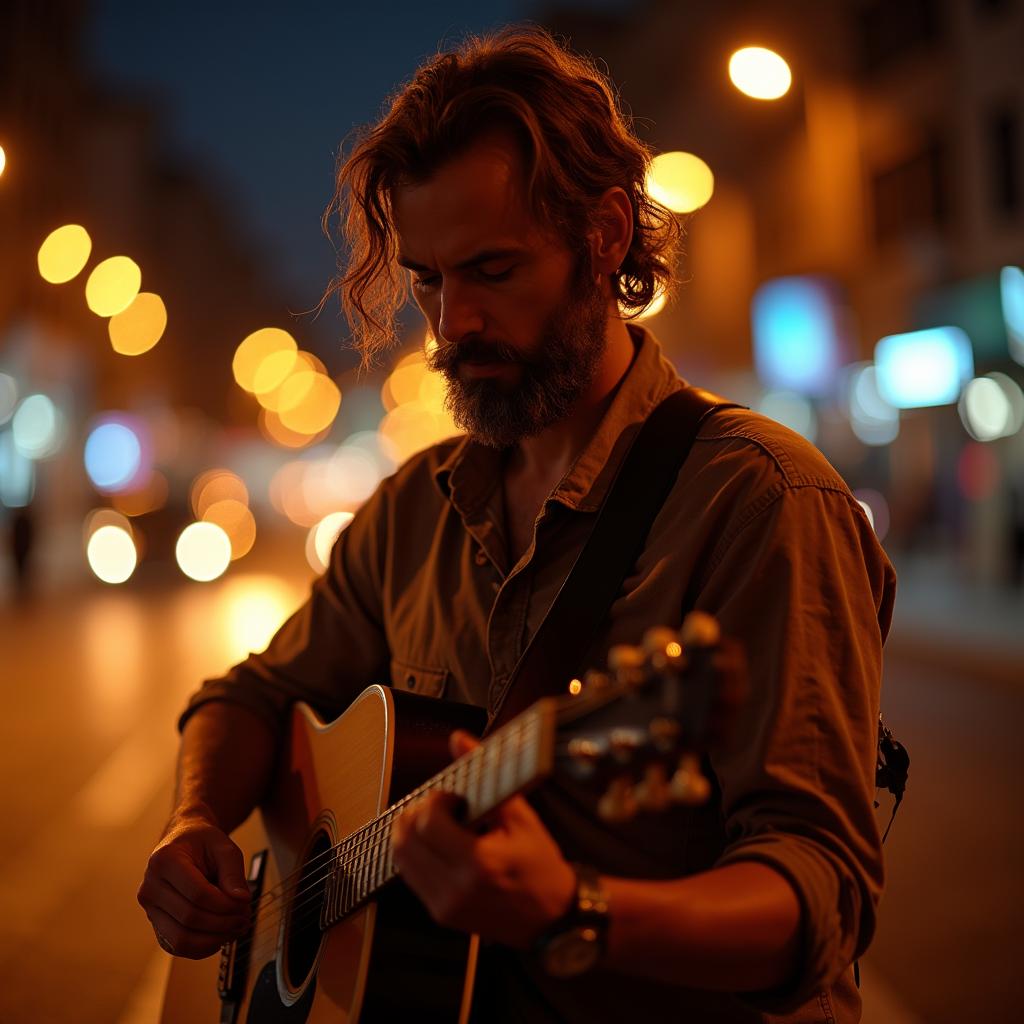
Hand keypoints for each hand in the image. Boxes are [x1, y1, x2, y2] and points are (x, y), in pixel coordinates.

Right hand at [137, 804, 251, 958]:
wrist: (183, 841)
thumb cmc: (203, 842)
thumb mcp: (224, 846)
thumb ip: (233, 872)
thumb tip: (241, 900)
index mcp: (164, 861)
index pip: (197, 894)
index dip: (225, 904)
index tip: (245, 903)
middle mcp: (150, 887)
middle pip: (189, 918)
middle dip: (223, 923)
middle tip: (246, 918)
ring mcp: (150, 908)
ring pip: (180, 939)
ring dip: (214, 940)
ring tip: (236, 929)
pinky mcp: (156, 924)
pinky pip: (177, 946)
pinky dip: (202, 947)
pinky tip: (221, 936)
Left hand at [391, 731, 575, 947]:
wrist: (550, 918)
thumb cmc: (540, 865)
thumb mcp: (521, 817)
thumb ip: (487, 775)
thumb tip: (460, 739)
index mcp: (479, 862)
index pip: (429, 824)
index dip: (435, 800)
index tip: (453, 796)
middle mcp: (456, 887)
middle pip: (407, 841)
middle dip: (415, 813)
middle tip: (438, 805)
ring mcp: (445, 905)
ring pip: (401, 859)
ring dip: (410, 832)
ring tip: (435, 822)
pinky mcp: (441, 914)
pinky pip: (410, 876)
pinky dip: (415, 853)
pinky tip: (437, 844)